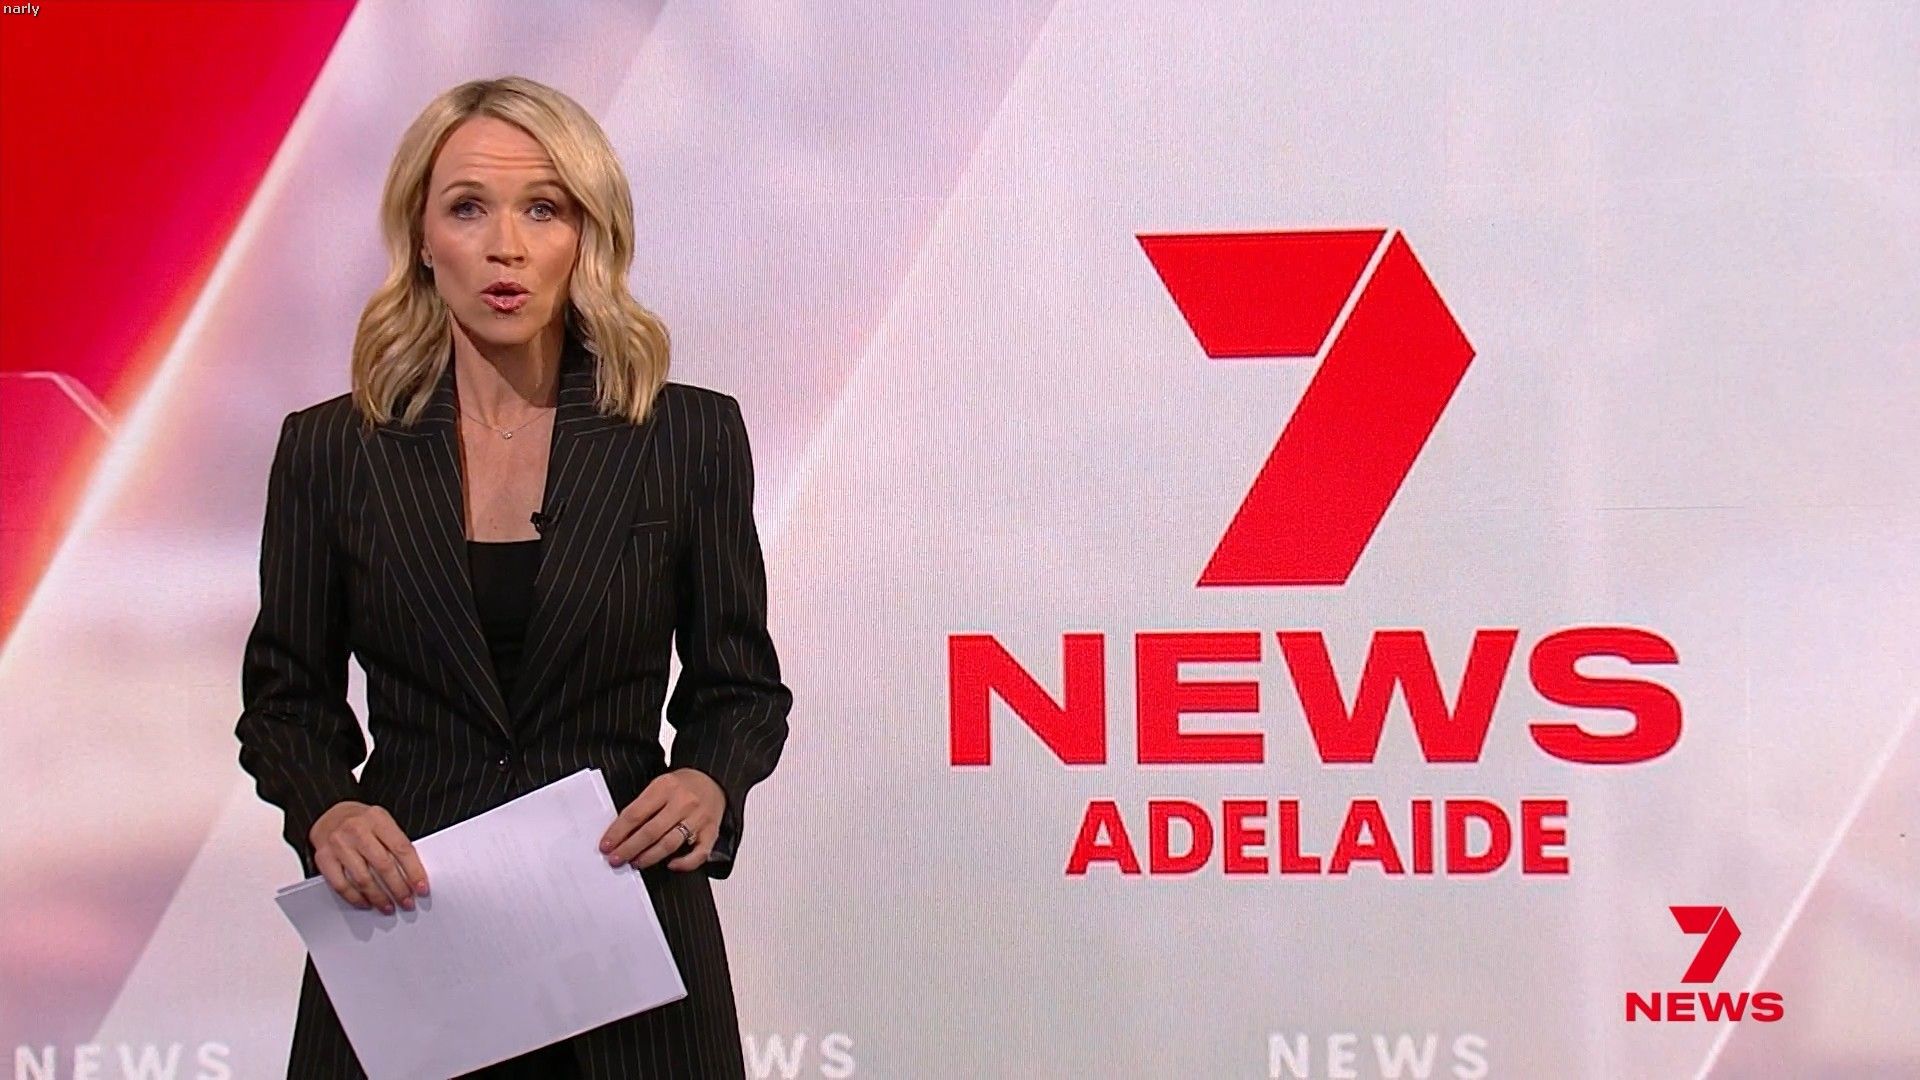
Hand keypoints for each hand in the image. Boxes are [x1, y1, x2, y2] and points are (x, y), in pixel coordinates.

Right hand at [309, 800, 427, 914]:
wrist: (329, 816)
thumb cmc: (360, 822)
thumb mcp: (381, 822)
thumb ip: (395, 843)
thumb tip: (413, 874)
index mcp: (377, 819)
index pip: (401, 848)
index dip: (414, 871)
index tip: (421, 888)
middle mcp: (357, 830)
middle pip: (383, 865)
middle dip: (398, 889)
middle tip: (407, 902)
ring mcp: (338, 844)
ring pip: (363, 879)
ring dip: (379, 897)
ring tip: (388, 906)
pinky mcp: (323, 858)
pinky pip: (341, 885)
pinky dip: (355, 898)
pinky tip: (366, 903)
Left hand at [599, 768, 725, 871]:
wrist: (713, 779)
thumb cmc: (682, 785)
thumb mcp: (659, 785)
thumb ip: (642, 806)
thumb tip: (620, 833)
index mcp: (666, 787)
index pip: (636, 813)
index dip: (618, 832)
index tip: (607, 845)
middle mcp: (683, 802)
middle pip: (651, 831)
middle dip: (629, 848)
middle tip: (616, 859)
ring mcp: (698, 818)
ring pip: (670, 844)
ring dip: (649, 857)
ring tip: (636, 862)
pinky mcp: (711, 832)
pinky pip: (699, 854)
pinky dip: (684, 863)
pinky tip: (671, 865)